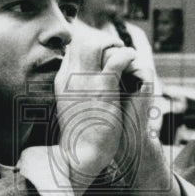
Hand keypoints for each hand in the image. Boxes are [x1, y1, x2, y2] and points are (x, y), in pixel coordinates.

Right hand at [54, 23, 134, 193]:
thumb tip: (80, 85)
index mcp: (62, 81)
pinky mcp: (103, 88)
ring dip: (113, 44)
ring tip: (124, 53)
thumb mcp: (70, 108)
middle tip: (115, 49)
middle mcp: (70, 77)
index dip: (89, 46)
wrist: (81, 155)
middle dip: (101, 40)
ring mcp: (86, 81)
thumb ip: (74, 92)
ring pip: (97, 44)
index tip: (104, 53)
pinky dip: (127, 54)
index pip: (72, 49)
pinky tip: (132, 59)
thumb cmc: (79, 135)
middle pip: (82, 41)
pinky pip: (117, 58)